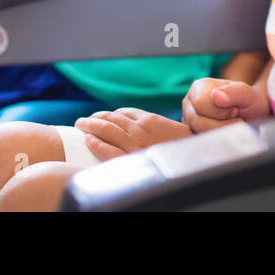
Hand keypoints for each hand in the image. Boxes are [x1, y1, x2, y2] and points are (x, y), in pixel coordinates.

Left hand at [73, 109, 191, 161]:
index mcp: (150, 120)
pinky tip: (88, 140)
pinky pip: (107, 150)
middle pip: (111, 119)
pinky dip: (96, 143)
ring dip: (90, 126)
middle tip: (84, 120)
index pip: (124, 112)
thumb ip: (157, 125)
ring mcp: (133, 144)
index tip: (104, 116)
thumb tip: (146, 124)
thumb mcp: (173, 129)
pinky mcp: (129, 160)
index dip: (111, 114)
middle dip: (96, 118)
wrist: (193, 161)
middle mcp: (139, 129)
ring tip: (81, 125)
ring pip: (106, 130)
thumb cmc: (186, 146)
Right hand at [181, 78, 270, 132]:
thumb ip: (233, 92)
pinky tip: (227, 134)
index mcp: (198, 88)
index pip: (200, 103)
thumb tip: (216, 96)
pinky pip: (201, 143)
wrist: (251, 113)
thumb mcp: (245, 92)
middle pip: (196, 121)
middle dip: (221, 124)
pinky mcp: (193, 134)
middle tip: (237, 119)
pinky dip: (217, 141)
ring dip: (221, 133)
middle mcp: (190, 104)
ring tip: (234, 125)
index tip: (236, 110)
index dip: (220, 111)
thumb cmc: (247, 100)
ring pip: (198, 134)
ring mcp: (189, 121)